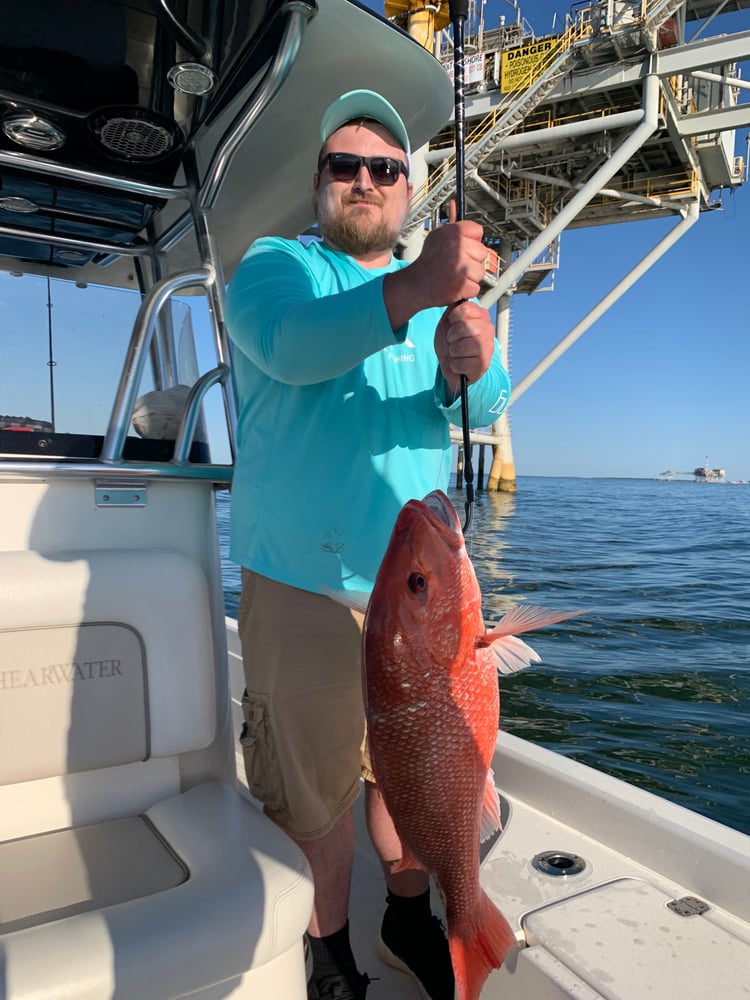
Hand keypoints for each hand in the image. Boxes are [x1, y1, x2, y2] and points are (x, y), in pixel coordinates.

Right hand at [383, 202, 488, 327]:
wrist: (415, 284)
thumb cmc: (428, 261)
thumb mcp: (437, 236)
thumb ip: (452, 224)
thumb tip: (455, 203)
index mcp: (453, 233)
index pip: (478, 231)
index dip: (471, 241)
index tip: (462, 248)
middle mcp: (458, 248)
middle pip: (483, 252)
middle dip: (472, 260)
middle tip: (456, 264)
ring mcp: (461, 267)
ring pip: (480, 272)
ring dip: (470, 277)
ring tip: (454, 276)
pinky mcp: (462, 285)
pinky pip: (475, 288)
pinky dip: (466, 290)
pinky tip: (454, 286)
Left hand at [434, 299, 494, 387]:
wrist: (453, 365)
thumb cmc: (452, 343)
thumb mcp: (449, 321)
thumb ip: (453, 308)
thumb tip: (457, 294)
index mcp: (481, 316)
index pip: (465, 309)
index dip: (453, 318)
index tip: (453, 325)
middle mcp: (488, 330)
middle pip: (464, 327)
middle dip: (452, 336)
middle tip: (453, 341)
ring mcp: (487, 348)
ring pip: (462, 346)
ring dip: (453, 351)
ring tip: (456, 353)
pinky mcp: (483, 365)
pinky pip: (461, 363)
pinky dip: (454, 365)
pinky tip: (458, 364)